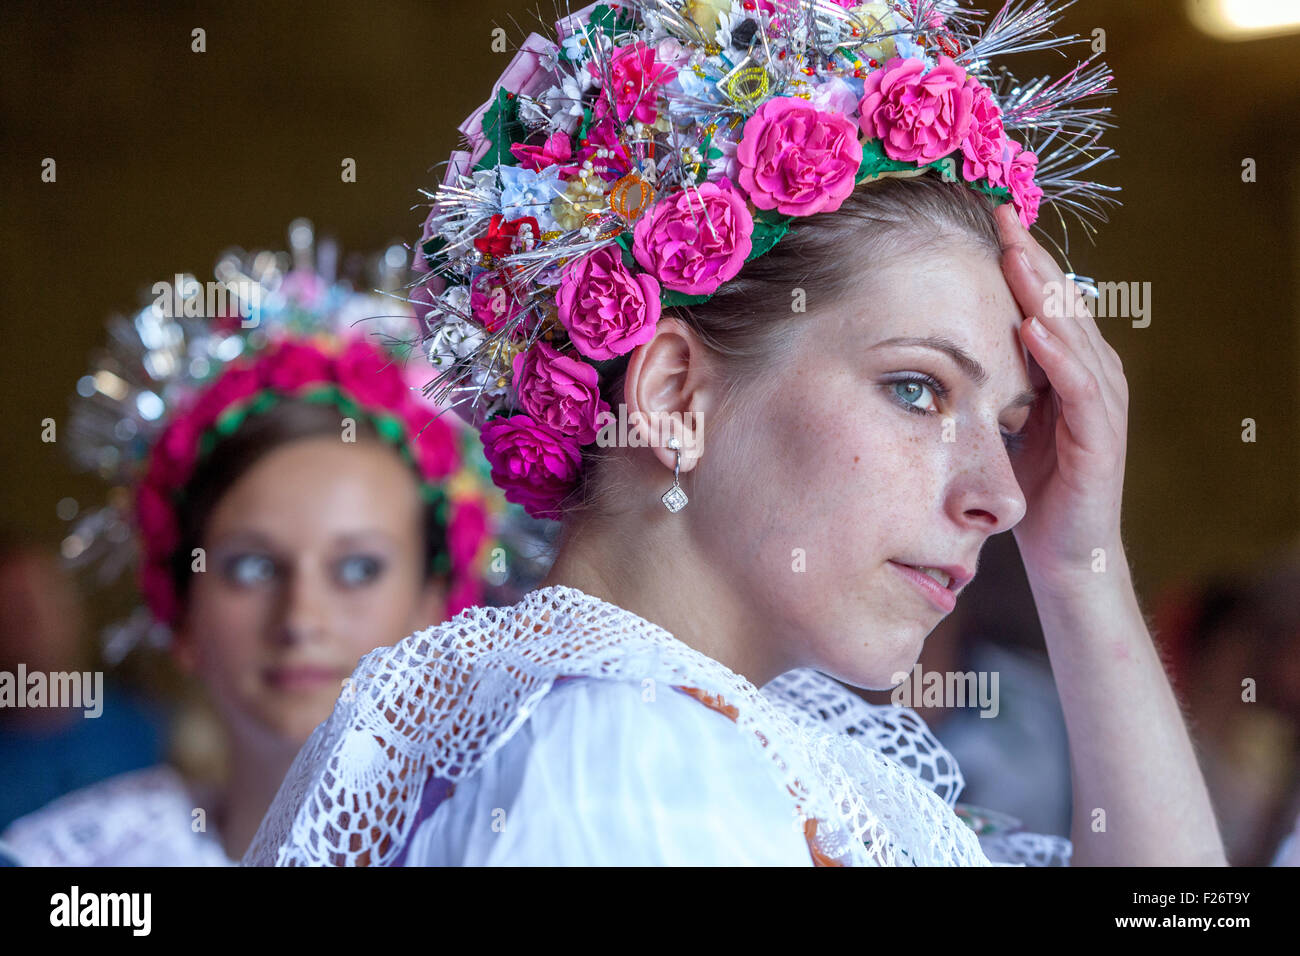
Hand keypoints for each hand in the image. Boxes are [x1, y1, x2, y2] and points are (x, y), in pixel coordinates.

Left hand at [995, 203, 1129, 591]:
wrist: (1065, 552)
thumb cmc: (1034, 485)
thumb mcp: (1006, 419)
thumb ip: (994, 379)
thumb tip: (945, 345)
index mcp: (1068, 366)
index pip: (1045, 299)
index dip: (1020, 258)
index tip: (988, 218)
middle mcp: (1092, 374)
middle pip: (1063, 302)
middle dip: (1031, 258)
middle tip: (1001, 215)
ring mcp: (1102, 404)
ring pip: (1074, 334)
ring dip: (1045, 293)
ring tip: (1015, 255)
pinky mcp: (1100, 439)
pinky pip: (1080, 388)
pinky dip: (1058, 356)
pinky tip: (1035, 328)